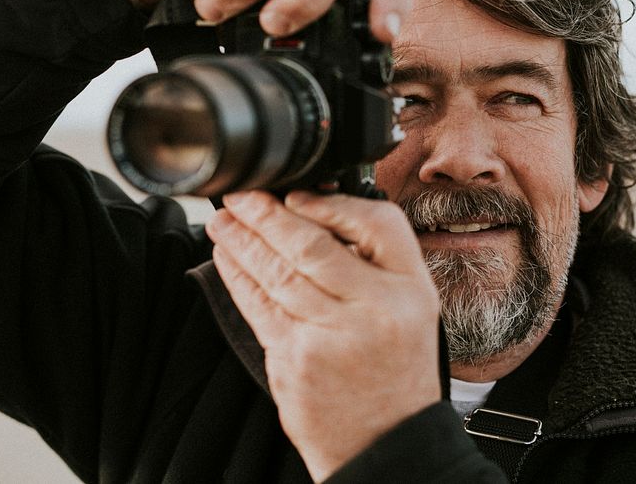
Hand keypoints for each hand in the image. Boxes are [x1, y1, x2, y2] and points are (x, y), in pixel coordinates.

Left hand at [205, 190, 441, 480]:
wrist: (387, 442)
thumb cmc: (395, 368)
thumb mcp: (412, 308)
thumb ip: (376, 262)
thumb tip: (314, 213)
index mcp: (412, 288)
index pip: (377, 224)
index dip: (331, 204)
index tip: (295, 194)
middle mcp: (376, 308)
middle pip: (313, 245)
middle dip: (267, 215)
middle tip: (240, 194)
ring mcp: (333, 336)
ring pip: (278, 273)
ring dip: (243, 241)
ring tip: (222, 221)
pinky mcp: (296, 361)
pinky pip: (260, 308)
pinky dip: (238, 278)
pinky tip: (226, 259)